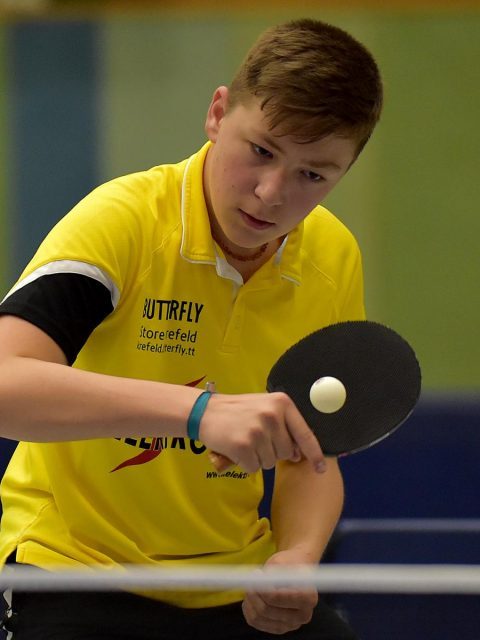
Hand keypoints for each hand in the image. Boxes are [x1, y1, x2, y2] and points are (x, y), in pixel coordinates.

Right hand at [198, 392, 325, 474]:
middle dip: (273, 452)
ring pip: (270, 462)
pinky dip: (244, 464)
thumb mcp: (265, 409)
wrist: (204, 411)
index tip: (321, 468)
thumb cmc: (238, 411)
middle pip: (286, 452)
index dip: (315, 453)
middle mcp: (272, 415)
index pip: (305, 433)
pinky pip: (253, 468)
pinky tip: (235, 449)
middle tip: (254, 438)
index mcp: (282, 403)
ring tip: (243, 441)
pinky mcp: (243, 445)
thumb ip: (284, 427)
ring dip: (257, 458)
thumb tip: (300, 454)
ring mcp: (258, 430)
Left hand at [242, 550, 318, 634]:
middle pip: (266, 610)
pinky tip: (252, 596)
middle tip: (249, 579)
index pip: (277, 597)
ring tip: (252, 585)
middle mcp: (303, 615)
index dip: (261, 587)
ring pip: (258, 617)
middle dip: (253, 593)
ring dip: (250, 600)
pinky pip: (255, 621)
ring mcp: (291, 625)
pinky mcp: (279, 628)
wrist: (296, 573)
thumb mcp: (281, 562)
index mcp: (308, 597)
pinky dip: (249, 608)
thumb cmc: (289, 564)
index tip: (255, 575)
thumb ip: (271, 574)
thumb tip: (257, 581)